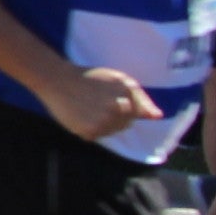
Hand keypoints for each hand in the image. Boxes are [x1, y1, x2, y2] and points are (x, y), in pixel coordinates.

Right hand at [47, 64, 164, 144]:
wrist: (58, 80)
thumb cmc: (90, 78)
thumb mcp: (120, 81)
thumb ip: (141, 99)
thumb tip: (157, 117)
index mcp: (128, 98)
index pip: (134, 115)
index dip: (122, 107)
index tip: (107, 99)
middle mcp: (118, 111)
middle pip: (124, 125)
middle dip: (114, 117)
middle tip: (96, 103)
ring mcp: (104, 123)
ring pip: (111, 132)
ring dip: (103, 124)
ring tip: (88, 109)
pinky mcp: (89, 132)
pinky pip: (97, 136)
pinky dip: (90, 129)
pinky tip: (81, 116)